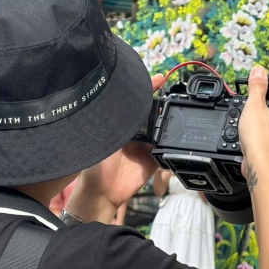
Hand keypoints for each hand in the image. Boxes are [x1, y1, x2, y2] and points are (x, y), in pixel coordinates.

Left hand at [68, 73, 165, 221]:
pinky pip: (167, 149)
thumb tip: (125, 99)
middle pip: (152, 114)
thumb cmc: (94, 163)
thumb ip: (115, 120)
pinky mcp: (154, 160)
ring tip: (174, 112)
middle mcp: (134, 133)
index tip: (161, 78)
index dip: (148, 89)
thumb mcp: (103, 135)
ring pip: (162, 130)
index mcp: (120, 124)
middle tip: (171, 93)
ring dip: (169, 122)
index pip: (136, 103)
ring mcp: (146, 146)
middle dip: (162, 103)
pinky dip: (172, 144)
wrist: (101, 190)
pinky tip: (174, 136)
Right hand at [238, 65, 268, 184]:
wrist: (260, 166)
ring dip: (266, 143)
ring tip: (254, 143)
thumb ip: (257, 87)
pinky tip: (256, 155)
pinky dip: (266, 157)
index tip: (259, 114)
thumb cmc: (260, 138)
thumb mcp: (254, 105)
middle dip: (267, 128)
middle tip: (253, 128)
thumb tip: (259, 71)